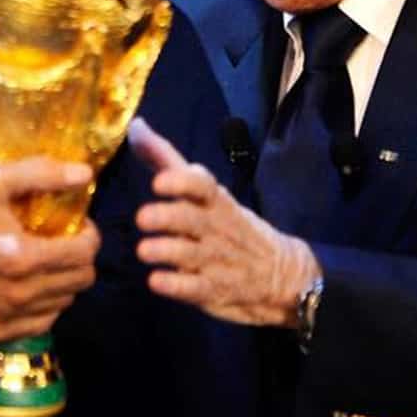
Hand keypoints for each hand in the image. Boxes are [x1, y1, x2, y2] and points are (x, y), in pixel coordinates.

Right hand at [0, 158, 99, 341]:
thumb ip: (42, 173)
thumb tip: (85, 174)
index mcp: (23, 256)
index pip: (86, 252)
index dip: (88, 233)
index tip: (75, 223)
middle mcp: (19, 294)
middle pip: (80, 281)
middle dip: (79, 257)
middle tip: (61, 240)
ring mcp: (5, 317)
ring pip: (62, 304)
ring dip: (61, 281)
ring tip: (41, 260)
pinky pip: (37, 324)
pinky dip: (41, 305)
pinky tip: (25, 284)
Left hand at [129, 118, 319, 325]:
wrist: (281, 274)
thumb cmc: (230, 224)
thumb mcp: (206, 191)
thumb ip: (167, 160)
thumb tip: (135, 126)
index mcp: (215, 200)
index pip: (201, 185)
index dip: (180, 183)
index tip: (158, 183)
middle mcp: (215, 227)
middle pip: (192, 218)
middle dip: (167, 217)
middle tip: (142, 218)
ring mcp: (216, 260)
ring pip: (189, 254)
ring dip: (166, 251)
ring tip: (144, 250)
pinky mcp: (214, 291)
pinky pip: (195, 288)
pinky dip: (176, 286)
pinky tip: (157, 282)